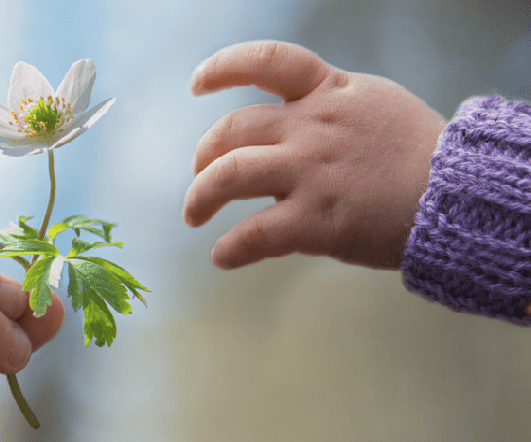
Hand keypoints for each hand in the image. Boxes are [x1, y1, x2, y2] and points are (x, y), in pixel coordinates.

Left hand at [183, 41, 446, 269]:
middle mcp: (311, 127)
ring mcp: (311, 173)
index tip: (198, 83)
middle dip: (204, 155)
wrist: (459, 196)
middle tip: (200, 176)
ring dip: (199, 197)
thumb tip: (290, 112)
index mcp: (327, 92)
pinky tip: (222, 257)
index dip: (223, 68)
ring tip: (194, 215)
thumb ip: (327, 103)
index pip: (266, 62)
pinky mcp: (317, 220)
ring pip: (228, 176)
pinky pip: (254, 235)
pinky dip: (230, 249)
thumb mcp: (373, 104)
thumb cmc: (419, 152)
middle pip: (231, 130)